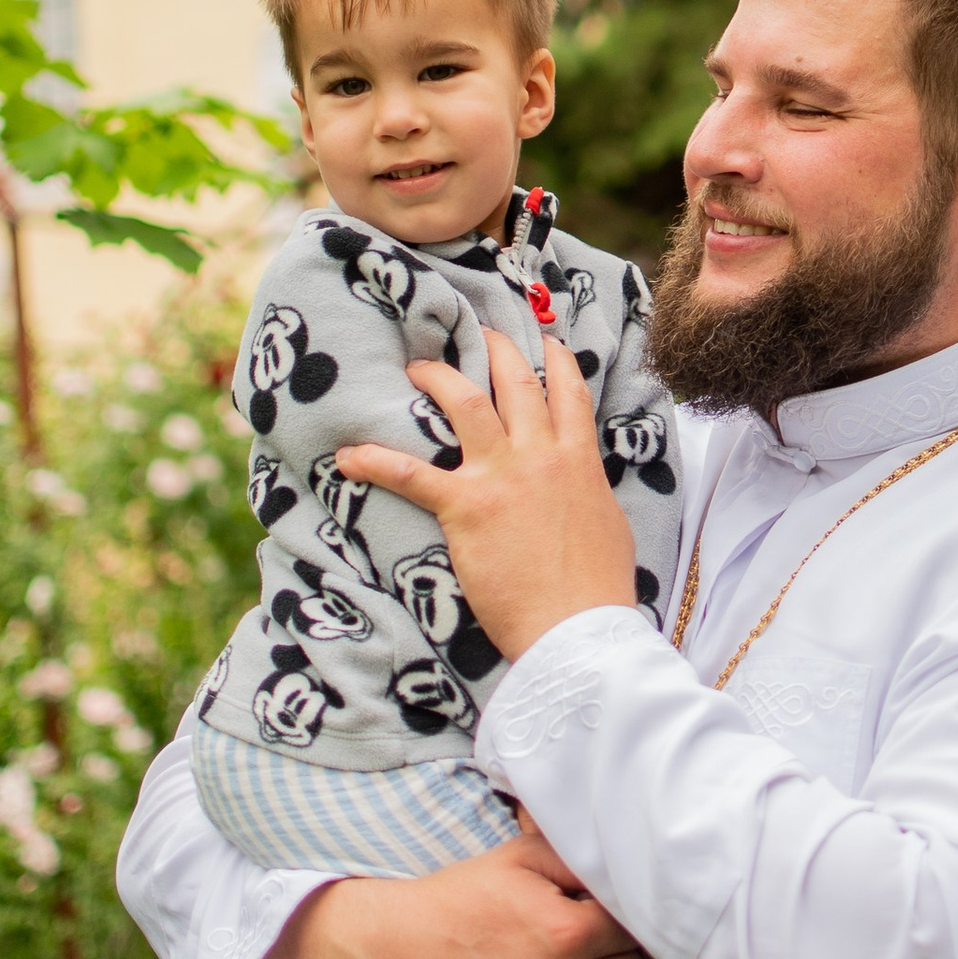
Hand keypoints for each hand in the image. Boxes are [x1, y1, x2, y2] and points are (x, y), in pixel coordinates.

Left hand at [339, 327, 639, 659]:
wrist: (577, 627)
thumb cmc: (597, 589)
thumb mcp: (609, 525)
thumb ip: (589, 494)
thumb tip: (581, 488)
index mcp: (578, 461)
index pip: (567, 393)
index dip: (554, 360)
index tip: (542, 339)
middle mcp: (539, 456)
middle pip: (514, 382)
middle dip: (493, 348)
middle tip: (476, 331)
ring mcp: (500, 476)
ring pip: (465, 403)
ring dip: (437, 378)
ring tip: (416, 368)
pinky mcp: (464, 508)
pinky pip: (411, 474)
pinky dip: (376, 462)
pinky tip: (349, 455)